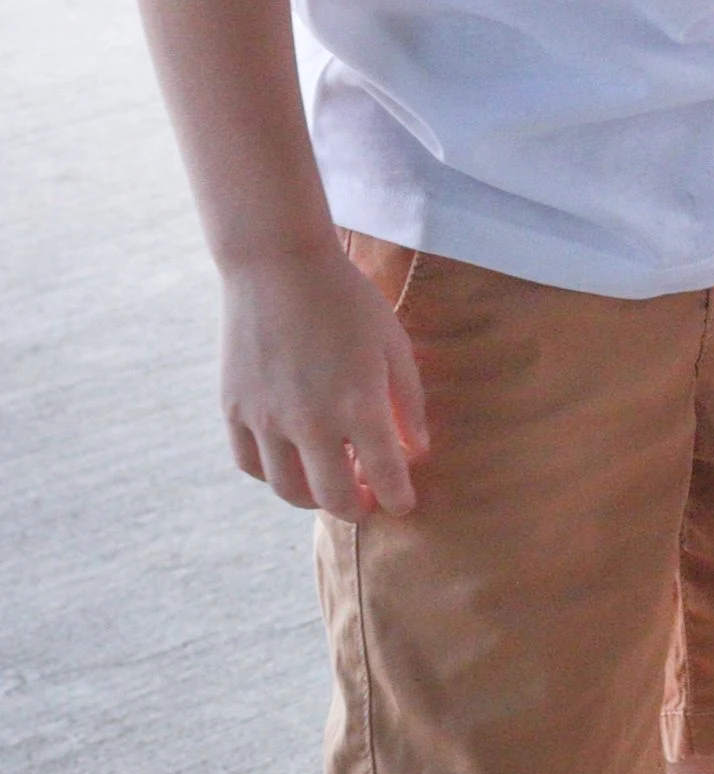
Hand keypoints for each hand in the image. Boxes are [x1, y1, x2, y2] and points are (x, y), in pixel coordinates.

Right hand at [220, 242, 426, 514]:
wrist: (278, 264)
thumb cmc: (347, 300)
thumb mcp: (394, 345)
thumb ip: (408, 404)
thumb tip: (418, 450)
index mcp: (359, 405)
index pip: (386, 477)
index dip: (398, 499)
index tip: (403, 504)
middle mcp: (311, 421)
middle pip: (334, 498)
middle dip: (357, 509)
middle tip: (366, 501)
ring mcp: (267, 418)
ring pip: (288, 490)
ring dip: (313, 498)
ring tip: (328, 484)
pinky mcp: (235, 408)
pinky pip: (250, 464)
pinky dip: (273, 474)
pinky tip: (290, 461)